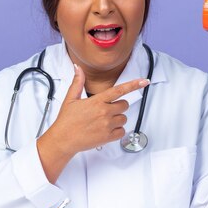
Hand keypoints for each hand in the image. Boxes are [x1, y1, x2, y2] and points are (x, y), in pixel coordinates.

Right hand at [36, 64, 148, 181]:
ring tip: (103, 122)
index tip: (144, 81)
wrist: (63, 140)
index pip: (119, 90)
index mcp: (97, 101)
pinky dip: (116, 131)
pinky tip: (106, 130)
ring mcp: (107, 125)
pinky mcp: (108, 137)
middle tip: (106, 111)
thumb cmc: (66, 121)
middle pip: (124, 105)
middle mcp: (104, 112)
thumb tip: (78, 68)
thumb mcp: (71, 99)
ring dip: (117, 119)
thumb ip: (78, 82)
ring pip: (124, 118)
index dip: (133, 85)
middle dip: (118, 107)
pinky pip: (122, 132)